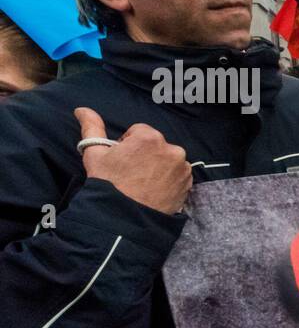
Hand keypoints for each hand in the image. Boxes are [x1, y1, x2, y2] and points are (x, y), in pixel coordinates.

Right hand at [76, 108, 191, 214]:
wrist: (125, 218)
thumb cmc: (108, 184)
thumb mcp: (94, 154)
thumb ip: (92, 127)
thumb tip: (81, 109)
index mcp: (150, 137)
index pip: (138, 132)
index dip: (127, 145)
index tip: (122, 160)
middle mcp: (172, 149)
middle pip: (155, 145)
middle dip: (144, 154)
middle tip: (131, 173)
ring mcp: (182, 167)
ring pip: (167, 159)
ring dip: (158, 166)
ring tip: (142, 183)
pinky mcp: (188, 183)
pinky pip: (177, 174)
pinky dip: (168, 179)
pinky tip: (154, 189)